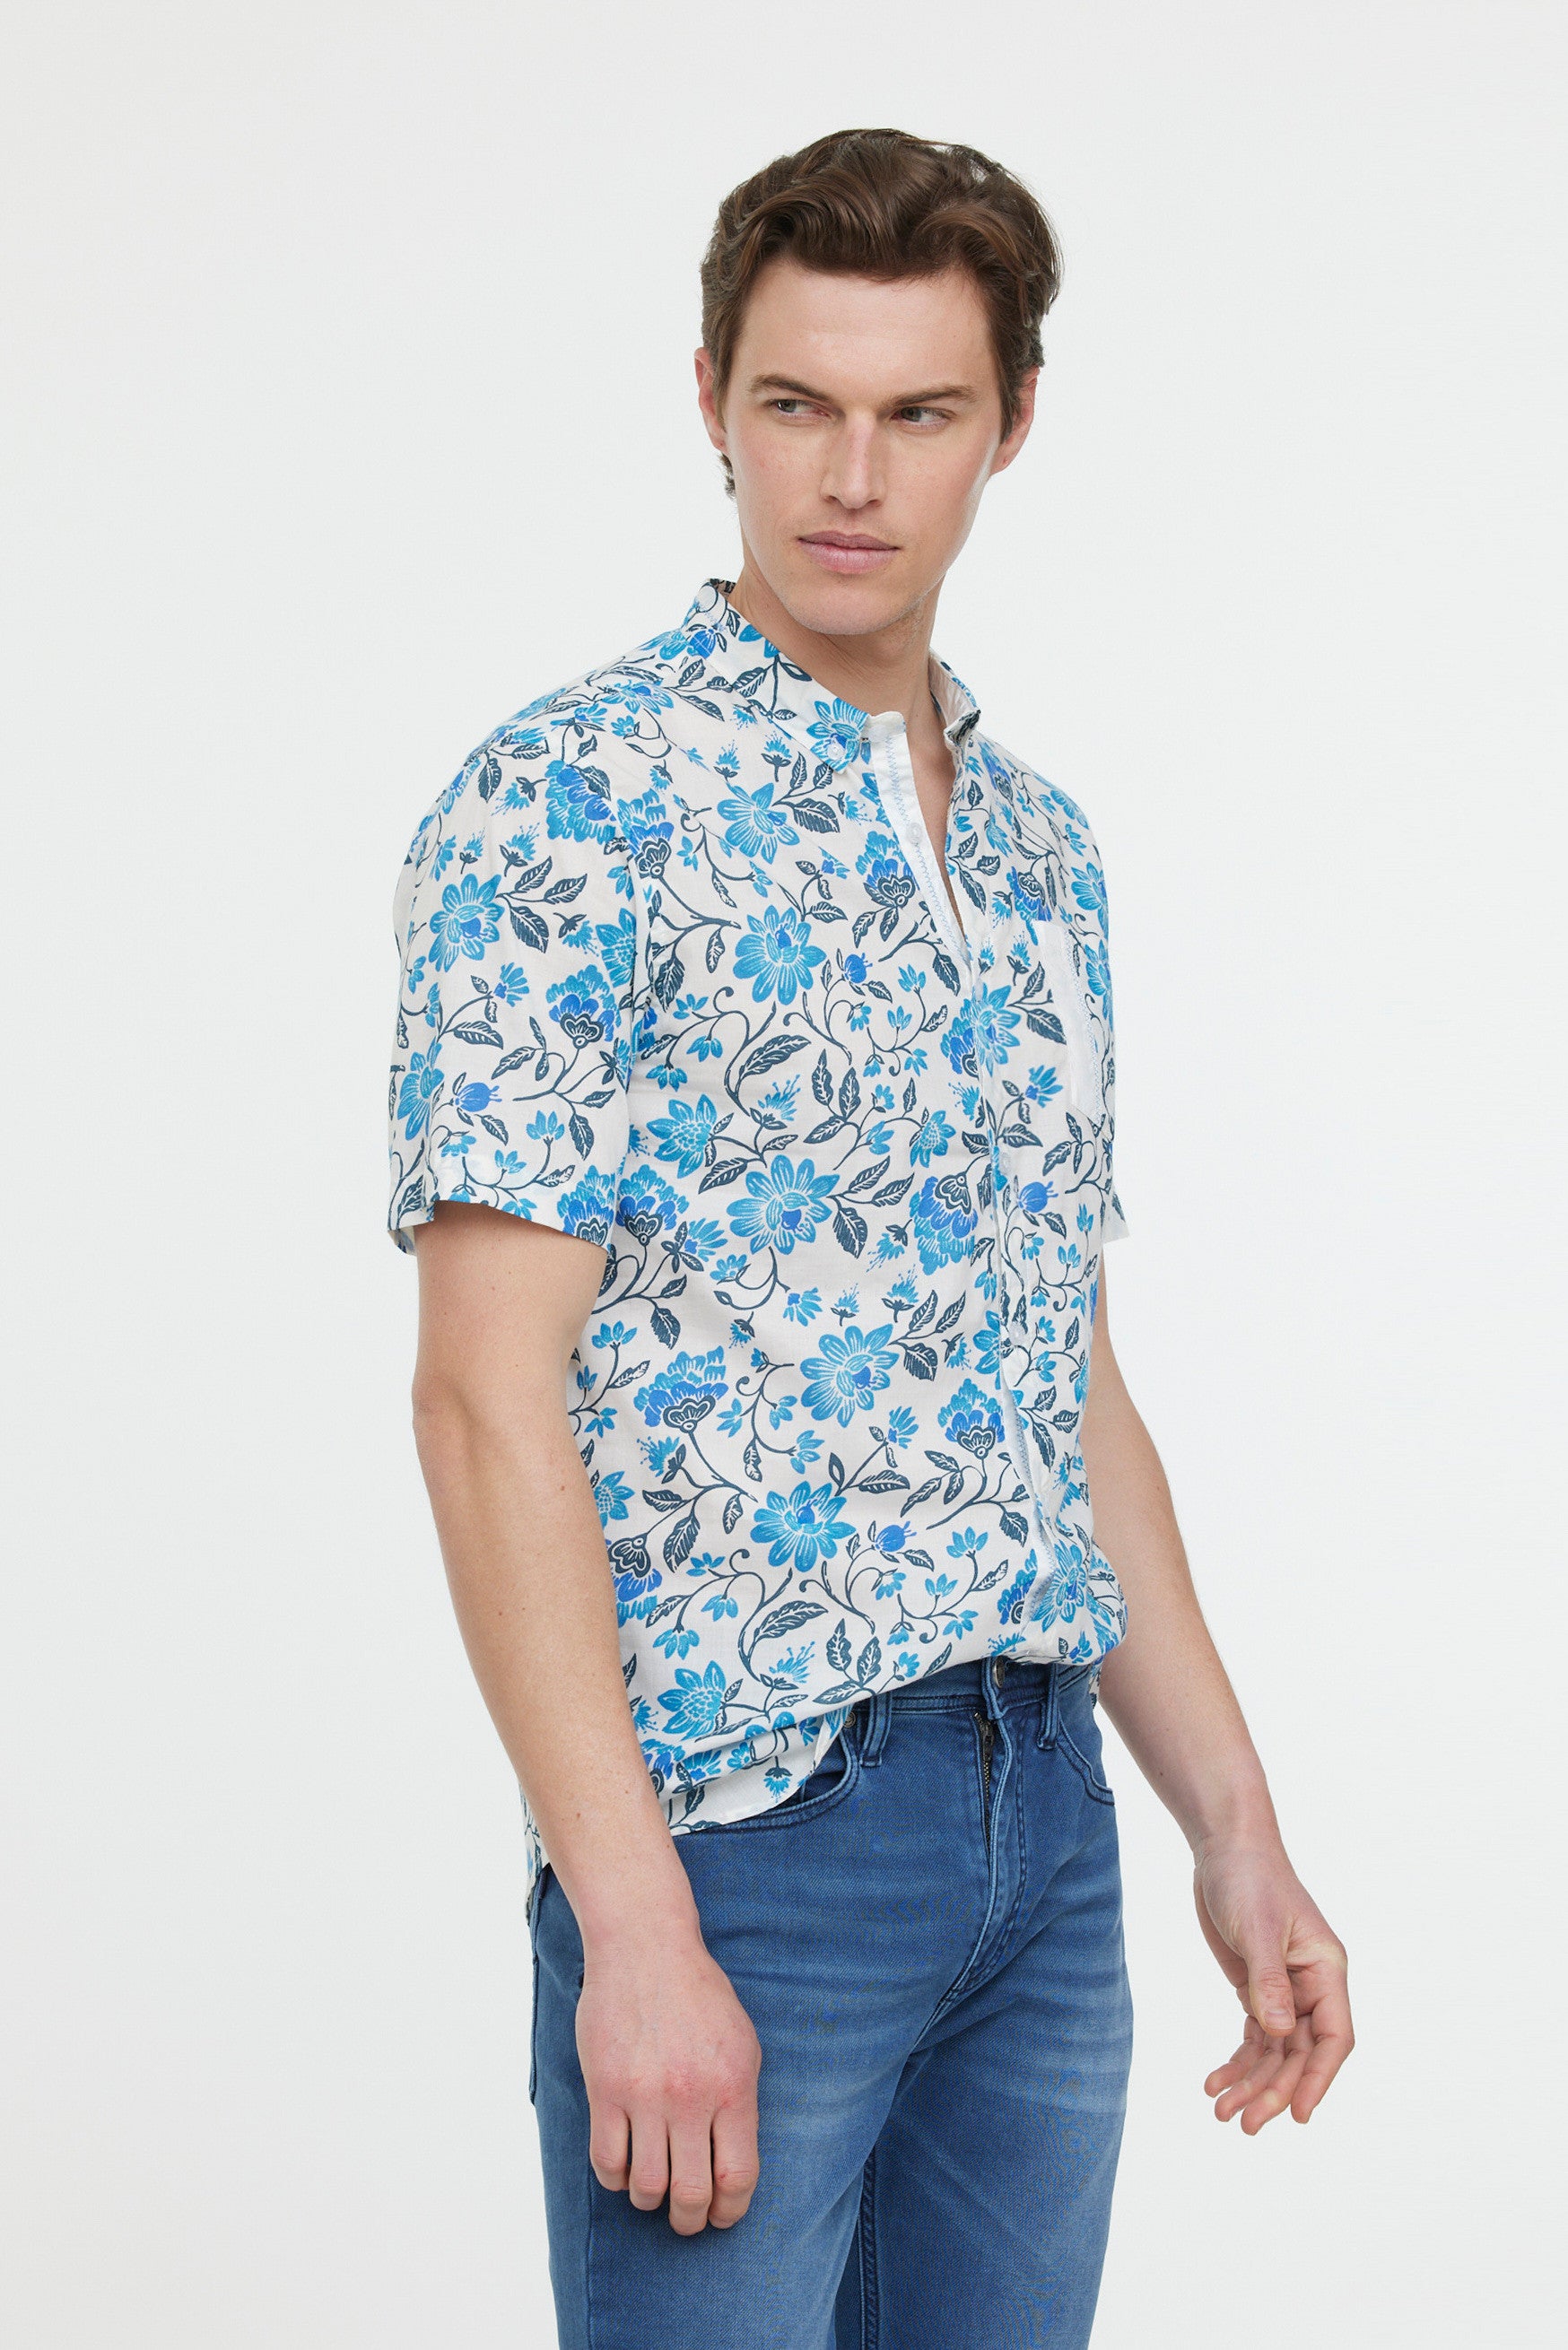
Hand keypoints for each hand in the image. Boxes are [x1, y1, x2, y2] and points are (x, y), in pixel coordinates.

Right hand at [574, 1919, 762, 2233]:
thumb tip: (731, 2167)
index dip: (730, 2210)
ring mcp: (645, 2094)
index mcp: (733, 2087)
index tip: (721, 2216)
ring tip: (652, 2192)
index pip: (737, 2176)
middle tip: (686, 2218)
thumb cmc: (698, 1995)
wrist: (646, 1948)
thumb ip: (741, 2105)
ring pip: (646, 2186)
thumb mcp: (742, 2044)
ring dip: (650, 2200)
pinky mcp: (605, 2088)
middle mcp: (691, 2096)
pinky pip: (606, 2161)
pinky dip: (615, 2179)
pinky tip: (623, 2167)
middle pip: (691, 2193)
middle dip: (690, 2219)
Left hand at [1192, 1840, 1353, 2132]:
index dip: (1319, 2079)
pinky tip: (1215, 2082)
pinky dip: (1238, 2061)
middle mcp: (1311, 1986)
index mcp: (1326, 1970)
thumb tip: (1281, 2034)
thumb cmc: (1249, 1878)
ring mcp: (1284, 1990)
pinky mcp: (1257, 1988)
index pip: (1334, 2037)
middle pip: (1301, 2054)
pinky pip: (1255, 2037)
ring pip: (1275, 2052)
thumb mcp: (1259, 1928)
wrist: (1223, 1848)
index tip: (1300, 2115)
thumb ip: (1269, 1981)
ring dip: (1251, 2083)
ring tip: (1220, 2112)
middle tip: (1243, 2125)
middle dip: (1274, 2091)